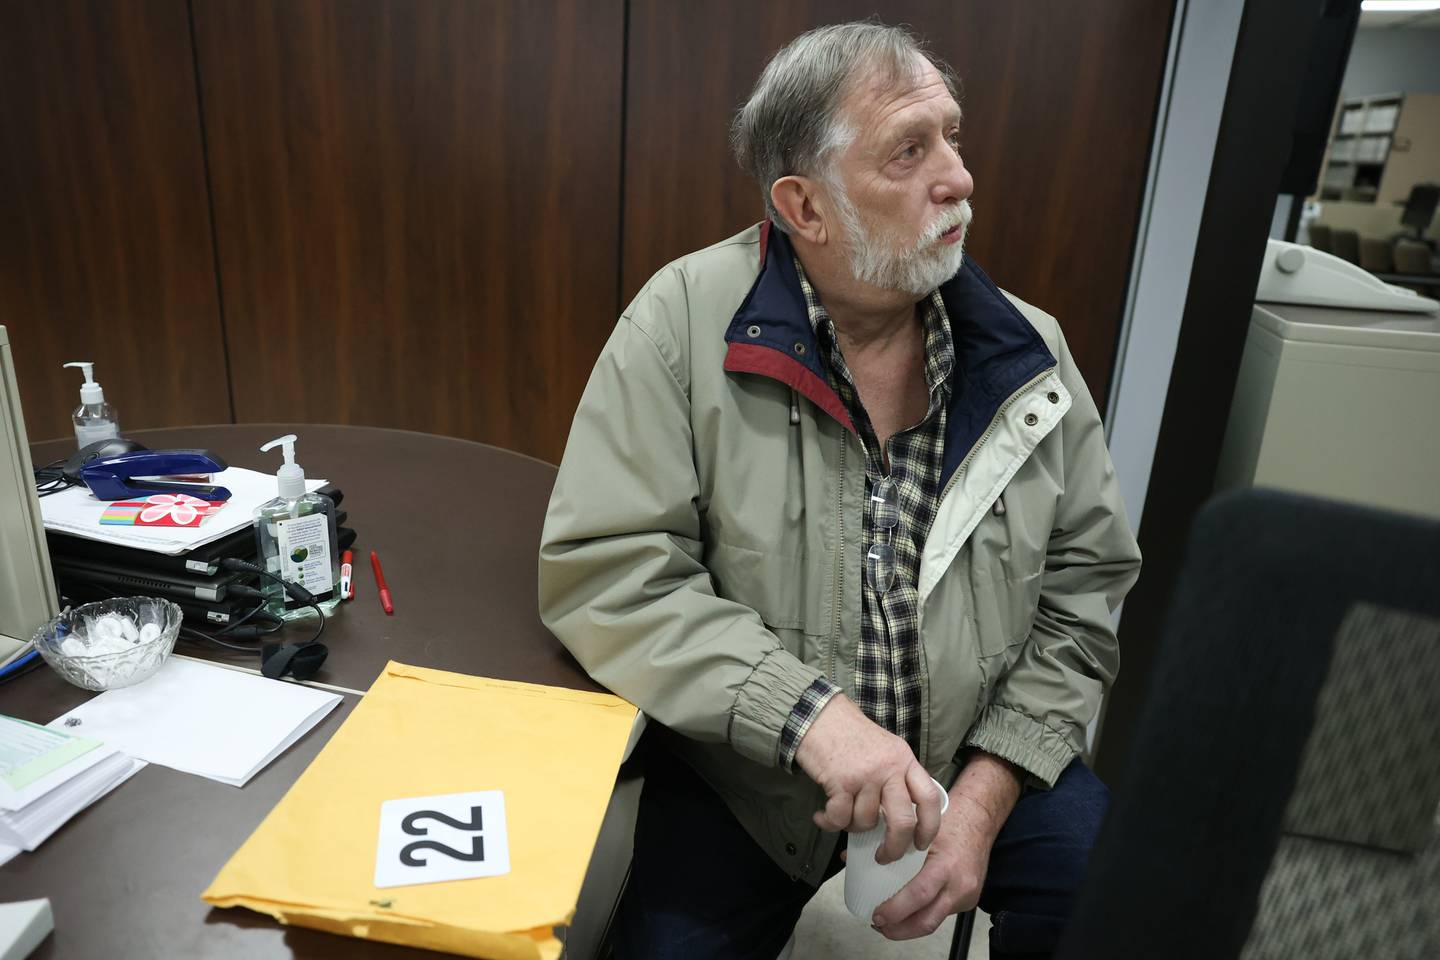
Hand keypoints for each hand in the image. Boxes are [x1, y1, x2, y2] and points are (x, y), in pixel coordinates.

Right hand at [793, 694, 940, 863]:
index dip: (930, 827)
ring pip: (866, 821)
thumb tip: (901, 819)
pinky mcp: (841, 781)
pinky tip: (822, 816)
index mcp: (905, 760)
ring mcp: (866, 775)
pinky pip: (840, 818)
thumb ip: (897, 777)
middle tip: (884, 856)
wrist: (818, 715)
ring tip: (840, 813)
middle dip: (894, 847)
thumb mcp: (886, 749)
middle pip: (903, 821)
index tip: (921, 844)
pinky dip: (829, 823)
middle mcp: (889, 768)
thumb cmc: (850, 734)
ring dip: (850, 825)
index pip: (930, 798)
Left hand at [869, 752, 1021, 939]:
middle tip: (878, 924)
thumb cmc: (949, 820)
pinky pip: (942, 913)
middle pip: (928, 920)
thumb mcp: (917, 828)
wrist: (979, 821)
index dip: (896, 910)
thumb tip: (851, 857)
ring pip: (935, 922)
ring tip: (888, 924)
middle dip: (899, 930)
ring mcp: (966, 895)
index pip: (919, 894)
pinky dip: (922, 915)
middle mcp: (959, 884)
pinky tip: (909, 911)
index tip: (877, 915)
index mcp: (945, 864)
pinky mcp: (968, 900)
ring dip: (909, 927)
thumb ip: (887, 843)